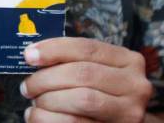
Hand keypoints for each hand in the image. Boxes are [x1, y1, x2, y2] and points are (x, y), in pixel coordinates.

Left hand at [21, 37, 152, 121]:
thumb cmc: (106, 94)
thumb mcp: (100, 71)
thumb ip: (75, 61)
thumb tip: (34, 55)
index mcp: (129, 61)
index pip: (87, 48)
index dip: (54, 49)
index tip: (29, 55)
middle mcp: (135, 85)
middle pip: (83, 74)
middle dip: (47, 79)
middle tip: (28, 86)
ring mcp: (129, 112)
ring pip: (82, 99)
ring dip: (49, 100)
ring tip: (34, 103)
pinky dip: (50, 119)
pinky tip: (38, 117)